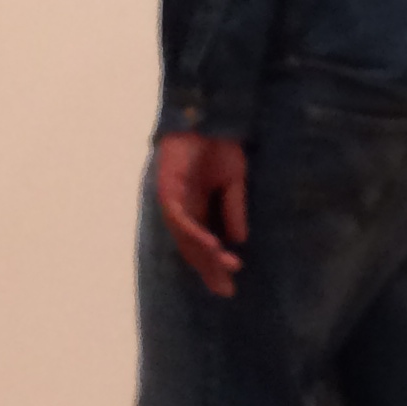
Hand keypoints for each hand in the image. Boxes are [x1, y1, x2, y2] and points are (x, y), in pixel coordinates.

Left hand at [155, 132, 249, 296]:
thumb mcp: (234, 182)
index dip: (214, 266)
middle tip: (226, 288)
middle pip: (192, 247)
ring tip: (225, 265)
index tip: (230, 285)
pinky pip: (180, 217)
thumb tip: (239, 240)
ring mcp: (173, 200)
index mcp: (197, 208)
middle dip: (209, 268)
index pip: (203, 244)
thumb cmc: (218, 146)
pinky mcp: (167, 188)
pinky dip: (195, 232)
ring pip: (185, 236)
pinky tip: (213, 243)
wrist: (207, 117)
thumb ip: (234, 209)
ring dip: (205, 253)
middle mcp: (181, 209)